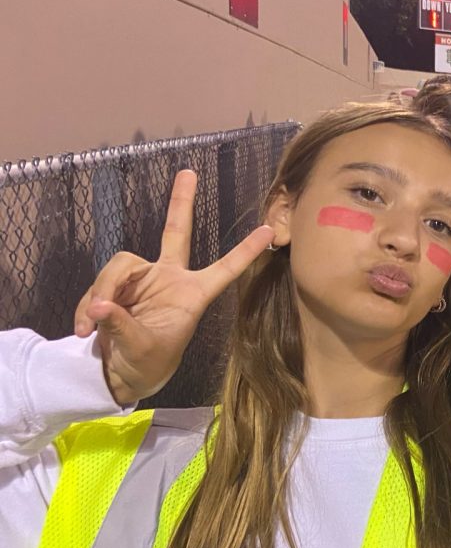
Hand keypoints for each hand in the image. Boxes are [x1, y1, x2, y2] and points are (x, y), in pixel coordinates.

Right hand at [73, 170, 274, 404]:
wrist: (119, 373)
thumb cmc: (146, 363)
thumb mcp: (140, 349)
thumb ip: (122, 325)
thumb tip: (100, 305)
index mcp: (192, 295)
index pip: (224, 269)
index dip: (244, 251)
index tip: (268, 231)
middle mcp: (170, 278)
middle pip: (176, 233)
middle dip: (181, 203)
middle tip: (188, 173)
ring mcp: (143, 279)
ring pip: (120, 266)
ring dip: (103, 292)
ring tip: (92, 325)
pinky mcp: (116, 285)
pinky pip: (99, 285)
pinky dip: (89, 306)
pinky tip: (85, 327)